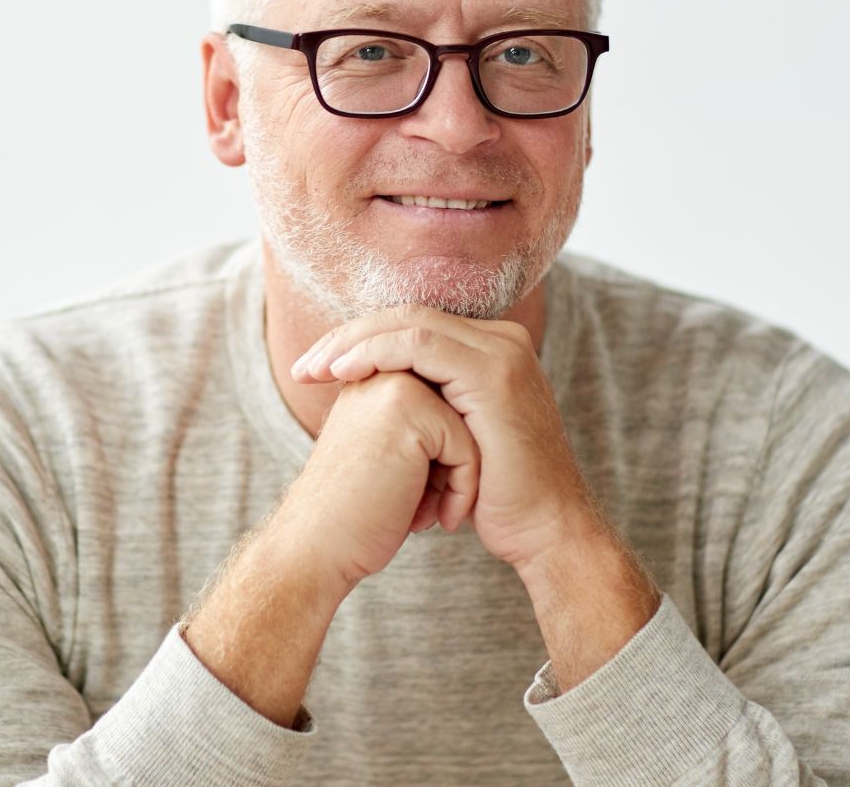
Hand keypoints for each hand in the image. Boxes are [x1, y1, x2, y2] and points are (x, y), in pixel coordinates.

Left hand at [292, 305, 596, 571]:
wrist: (545, 533)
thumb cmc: (494, 498)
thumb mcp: (455, 440)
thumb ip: (428, 406)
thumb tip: (372, 395)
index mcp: (492, 350)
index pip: (414, 325)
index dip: (360, 340)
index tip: (316, 368)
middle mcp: (502, 341)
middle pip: (408, 316)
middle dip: (348, 337)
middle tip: (304, 366)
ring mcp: (501, 353)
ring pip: (409, 323)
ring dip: (353, 343)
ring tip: (314, 369)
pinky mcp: (493, 374)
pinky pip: (421, 345)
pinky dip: (376, 353)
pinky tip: (345, 373)